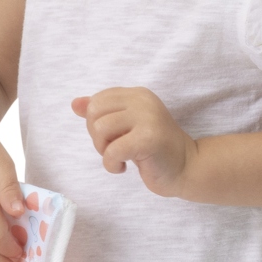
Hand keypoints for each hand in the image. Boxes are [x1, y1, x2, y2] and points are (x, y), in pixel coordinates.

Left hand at [73, 88, 198, 196]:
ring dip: (104, 151)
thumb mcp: (126, 125)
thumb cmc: (154, 149)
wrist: (186, 167)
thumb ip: (103, 112)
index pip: (97, 100)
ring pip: (100, 129)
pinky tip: (125, 168)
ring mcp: (147, 118)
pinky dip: (111, 165)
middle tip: (115, 148)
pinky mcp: (148, 139)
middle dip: (96, 137)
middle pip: (94, 113)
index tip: (114, 136)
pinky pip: (112, 151)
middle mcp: (142, 101)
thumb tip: (75, 103)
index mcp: (137, 94)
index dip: (95, 123)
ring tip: (121, 157)